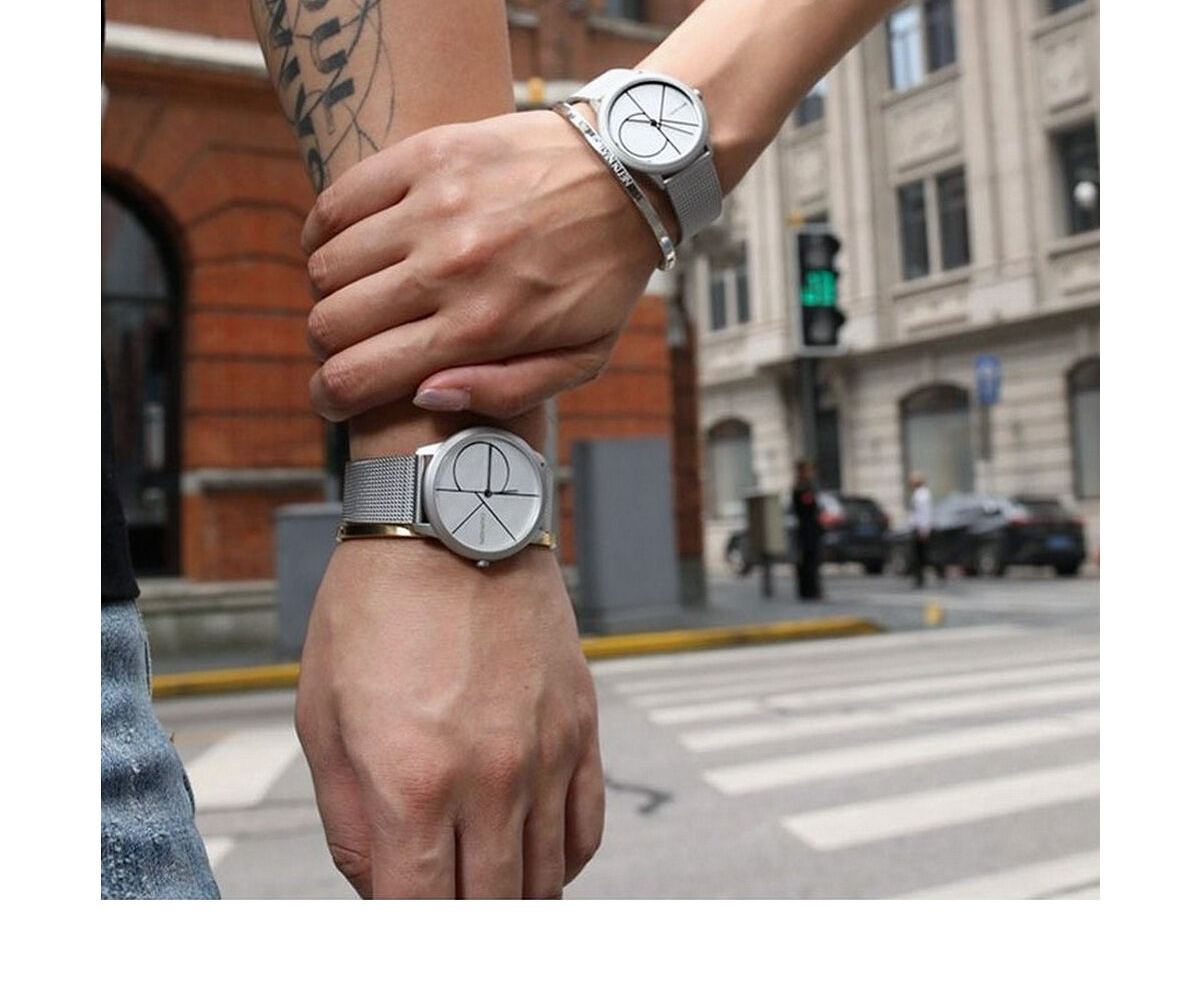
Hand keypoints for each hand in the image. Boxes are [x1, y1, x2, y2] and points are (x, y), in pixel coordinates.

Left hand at [295, 537, 604, 898]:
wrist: (450, 523)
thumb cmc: (372, 608)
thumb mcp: (321, 716)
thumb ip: (348, 821)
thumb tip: (380, 887)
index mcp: (411, 781)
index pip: (420, 916)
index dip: (409, 942)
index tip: (404, 933)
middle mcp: (491, 778)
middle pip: (491, 910)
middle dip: (462, 926)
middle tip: (442, 907)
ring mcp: (546, 753)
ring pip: (545, 882)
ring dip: (511, 901)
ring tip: (482, 890)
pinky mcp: (581, 725)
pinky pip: (587, 829)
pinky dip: (562, 861)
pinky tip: (531, 854)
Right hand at [300, 108, 667, 421]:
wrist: (630, 173)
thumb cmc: (602, 274)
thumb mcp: (582, 358)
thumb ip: (505, 390)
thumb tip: (424, 397)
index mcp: (482, 328)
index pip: (361, 377)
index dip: (330, 398)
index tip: (331, 399)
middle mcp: (449, 269)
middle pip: (330, 324)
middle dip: (327, 348)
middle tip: (346, 345)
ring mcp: (433, 208)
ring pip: (326, 265)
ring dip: (328, 291)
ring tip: (354, 293)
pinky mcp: (428, 156)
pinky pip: (338, 201)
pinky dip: (325, 231)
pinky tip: (343, 244)